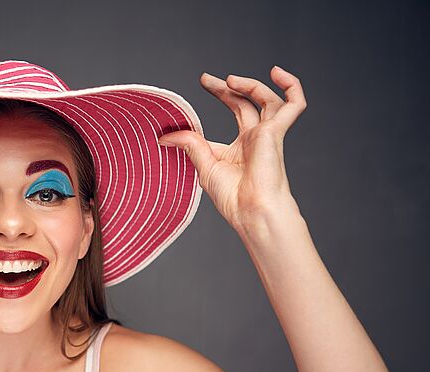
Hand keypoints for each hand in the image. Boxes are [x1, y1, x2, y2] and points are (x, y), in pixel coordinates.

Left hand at [158, 66, 306, 233]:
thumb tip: (164, 137)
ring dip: (250, 85)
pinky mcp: (275, 132)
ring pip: (267, 99)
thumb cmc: (233, 198)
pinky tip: (278, 73)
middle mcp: (255, 138)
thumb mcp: (204, 166)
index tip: (201, 86)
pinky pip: (294, 104)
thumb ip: (189, 145)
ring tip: (230, 80)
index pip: (233, 113)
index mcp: (240, 146)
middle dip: (226, 88)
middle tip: (206, 79)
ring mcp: (267, 134)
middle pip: (245, 102)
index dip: (219, 96)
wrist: (251, 210)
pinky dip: (292, 86)